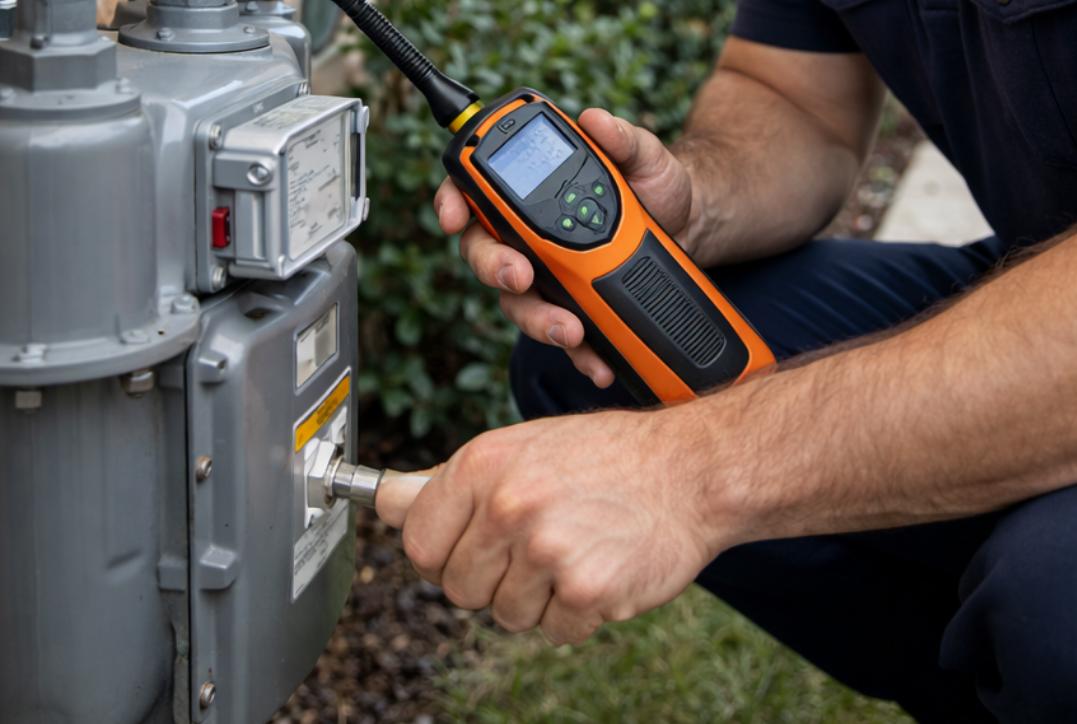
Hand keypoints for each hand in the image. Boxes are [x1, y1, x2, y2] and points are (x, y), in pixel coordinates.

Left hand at [399, 408, 718, 643]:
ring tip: (572, 549)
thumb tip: (386, 500)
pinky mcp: (587, 591)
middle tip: (535, 543)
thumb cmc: (607, 456)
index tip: (469, 545)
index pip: (417, 542)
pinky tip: (597, 566)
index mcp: (483, 465)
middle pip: (457, 588)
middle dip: (491, 577)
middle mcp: (509, 505)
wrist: (690, 470)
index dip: (442, 551)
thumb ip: (453, 481)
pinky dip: (574, 612)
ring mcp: (547, 551)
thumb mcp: (522, 446)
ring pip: (504, 615)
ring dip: (535, 597)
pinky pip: (552, 631)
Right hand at [434, 108, 693, 386]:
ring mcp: (545, 274)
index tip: (454, 218)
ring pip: (517, 302)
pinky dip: (577, 353)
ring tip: (570, 329)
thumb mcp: (644, 155)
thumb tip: (596, 120)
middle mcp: (526, 233)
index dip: (451, 202)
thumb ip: (621, 138)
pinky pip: (561, 333)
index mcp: (531, 189)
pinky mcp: (570, 306)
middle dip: (495, 268)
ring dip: (537, 319)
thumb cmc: (655, 184)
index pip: (473, 190)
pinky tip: (597, 362)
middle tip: (522, 275)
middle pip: (484, 253)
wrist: (691, 226)